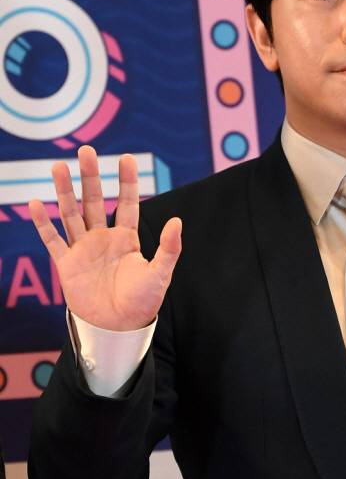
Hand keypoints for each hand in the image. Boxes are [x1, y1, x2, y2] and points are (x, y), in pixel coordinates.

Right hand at [28, 145, 181, 330]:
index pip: (128, 203)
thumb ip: (169, 248)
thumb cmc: (142, 303)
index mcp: (127, 239)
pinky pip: (53, 240)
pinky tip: (35, 203)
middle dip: (91, 176)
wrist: (118, 329)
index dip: (127, 181)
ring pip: (71, 213)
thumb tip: (177, 221)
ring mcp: (83, 249)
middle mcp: (103, 239)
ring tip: (58, 166)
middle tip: (86, 150)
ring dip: (65, 191)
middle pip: (95, 201)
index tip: (126, 157)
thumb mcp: (160, 274)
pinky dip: (43, 223)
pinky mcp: (66, 264)